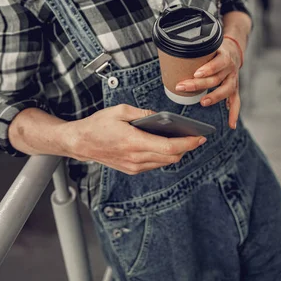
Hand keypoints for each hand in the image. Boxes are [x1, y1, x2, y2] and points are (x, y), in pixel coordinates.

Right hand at [61, 104, 206, 174]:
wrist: (80, 142)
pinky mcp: (131, 169)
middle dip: (186, 147)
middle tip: (196, 136)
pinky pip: (154, 164)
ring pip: (164, 162)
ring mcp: (134, 166)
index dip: (188, 143)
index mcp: (134, 142)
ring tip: (184, 139)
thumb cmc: (98, 124)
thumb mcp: (120, 111)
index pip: (169, 147)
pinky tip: (166, 144)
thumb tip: (161, 117)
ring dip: (176, 152)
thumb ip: (143, 114)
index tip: (200, 137)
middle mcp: (136, 158)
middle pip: (171, 157)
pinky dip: (164, 155)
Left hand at [174, 38, 241, 129]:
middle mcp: (230, 69)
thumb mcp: (210, 45)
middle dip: (199, 84)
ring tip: (203, 102)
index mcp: (225, 56)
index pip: (218, 63)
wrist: (233, 51)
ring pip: (225, 90)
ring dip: (214, 97)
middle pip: (216, 78)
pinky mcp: (234, 88)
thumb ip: (196, 49)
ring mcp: (233, 79)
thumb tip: (172, 54)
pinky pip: (236, 102)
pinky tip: (231, 124)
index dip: (208, 68)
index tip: (195, 73)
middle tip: (183, 87)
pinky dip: (234, 114)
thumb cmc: (217, 49)